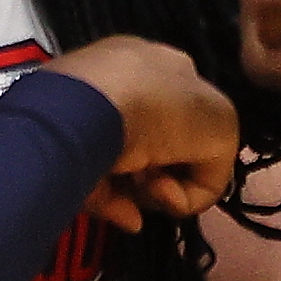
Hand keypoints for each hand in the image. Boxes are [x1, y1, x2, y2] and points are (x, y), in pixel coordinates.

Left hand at [45, 34, 237, 228]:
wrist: (85, 115)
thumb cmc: (161, 110)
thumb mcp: (222, 127)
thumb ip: (220, 160)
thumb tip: (191, 190)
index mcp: (162, 64)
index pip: (193, 110)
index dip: (201, 147)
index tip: (195, 162)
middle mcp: (122, 83)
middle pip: (160, 143)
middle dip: (168, 171)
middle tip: (163, 181)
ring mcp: (86, 112)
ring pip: (126, 165)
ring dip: (142, 191)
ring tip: (139, 197)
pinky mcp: (58, 146)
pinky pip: (94, 180)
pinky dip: (113, 203)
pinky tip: (125, 216)